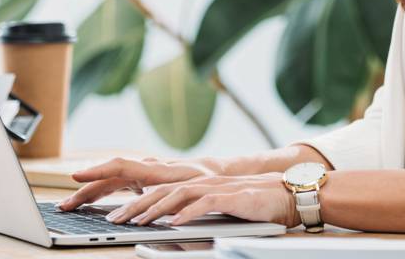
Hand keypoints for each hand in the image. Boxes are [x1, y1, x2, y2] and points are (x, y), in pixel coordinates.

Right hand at [58, 156, 226, 210]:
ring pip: (109, 181)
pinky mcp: (142, 180)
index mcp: (152, 168)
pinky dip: (101, 192)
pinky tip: (90, 202)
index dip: (97, 172)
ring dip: (89, 193)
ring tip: (70, 206)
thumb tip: (148, 203)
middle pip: (107, 178)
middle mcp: (143, 168)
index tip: (76, 176)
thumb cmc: (204, 180)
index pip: (118, 167)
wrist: (214, 173)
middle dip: (84, 191)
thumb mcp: (190, 188)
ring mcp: (141, 173)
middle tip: (64, 206)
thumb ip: (168, 194)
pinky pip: (117, 185)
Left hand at [102, 173, 299, 227]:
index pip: (161, 192)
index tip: (119, 216)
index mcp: (199, 185)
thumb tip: (175, 222)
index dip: (138, 203)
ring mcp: (217, 188)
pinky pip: (204, 204)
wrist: (288, 193)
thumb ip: (199, 210)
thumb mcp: (222, 205)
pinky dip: (188, 213)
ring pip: (178, 196)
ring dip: (155, 209)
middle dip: (136, 206)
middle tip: (116, 219)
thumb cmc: (257, 202)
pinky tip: (174, 222)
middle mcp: (204, 183)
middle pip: (162, 192)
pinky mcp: (232, 197)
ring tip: (138, 221)